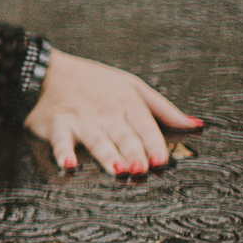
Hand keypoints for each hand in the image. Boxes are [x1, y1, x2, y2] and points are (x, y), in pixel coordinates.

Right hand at [27, 50, 202, 175]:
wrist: (46, 72)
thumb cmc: (93, 82)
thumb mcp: (132, 86)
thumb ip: (164, 109)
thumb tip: (196, 124)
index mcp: (127, 103)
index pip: (145, 127)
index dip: (153, 144)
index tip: (162, 161)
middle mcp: (106, 113)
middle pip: (123, 136)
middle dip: (133, 153)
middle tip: (141, 169)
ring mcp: (82, 121)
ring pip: (98, 140)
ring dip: (107, 155)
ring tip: (118, 170)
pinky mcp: (58, 126)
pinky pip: (61, 141)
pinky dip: (63, 153)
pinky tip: (68, 164)